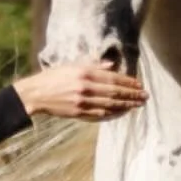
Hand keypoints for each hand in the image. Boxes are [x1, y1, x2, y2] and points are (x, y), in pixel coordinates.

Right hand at [14, 61, 147, 120]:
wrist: (36, 93)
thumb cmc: (53, 76)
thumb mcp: (72, 65)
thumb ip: (93, 65)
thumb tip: (111, 65)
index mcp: (84, 73)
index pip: (113, 78)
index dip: (128, 82)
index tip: (139, 84)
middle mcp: (85, 88)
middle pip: (115, 93)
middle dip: (132, 95)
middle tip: (145, 96)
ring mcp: (82, 102)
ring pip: (110, 105)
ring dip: (127, 105)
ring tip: (138, 105)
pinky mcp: (79, 113)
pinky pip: (101, 115)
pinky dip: (114, 114)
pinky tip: (123, 112)